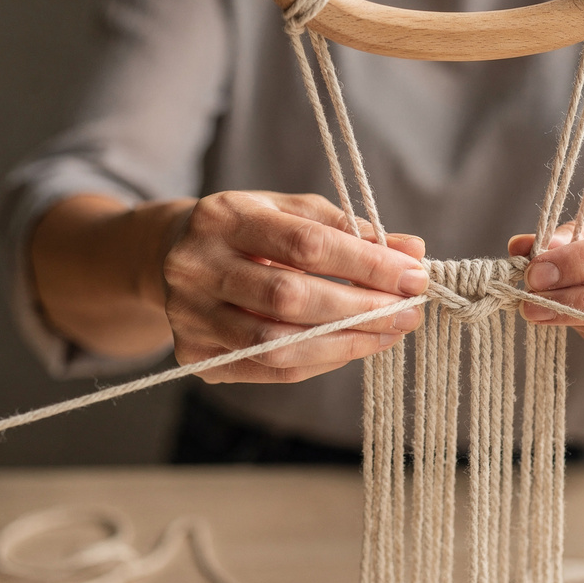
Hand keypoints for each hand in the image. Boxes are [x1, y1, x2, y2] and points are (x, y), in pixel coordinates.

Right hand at [163, 191, 427, 382]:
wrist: (168, 257)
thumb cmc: (249, 232)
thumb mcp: (293, 213)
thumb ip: (352, 230)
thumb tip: (415, 253)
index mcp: (224, 217)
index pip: (305, 244)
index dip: (365, 264)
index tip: (414, 276)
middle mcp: (197, 266)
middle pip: (289, 297)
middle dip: (360, 309)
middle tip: (409, 313)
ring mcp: (190, 316)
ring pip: (277, 344)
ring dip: (345, 343)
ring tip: (388, 334)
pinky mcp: (195, 355)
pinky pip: (269, 369)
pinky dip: (318, 361)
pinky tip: (351, 348)